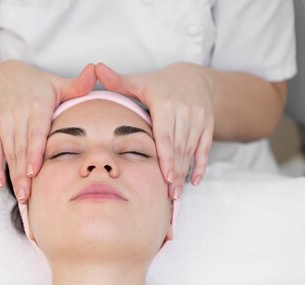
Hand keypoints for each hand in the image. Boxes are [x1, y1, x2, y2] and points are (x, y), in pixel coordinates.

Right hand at [0, 60, 95, 202]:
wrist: (3, 76)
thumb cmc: (38, 85)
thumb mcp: (57, 83)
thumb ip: (77, 85)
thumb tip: (96, 70)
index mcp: (36, 106)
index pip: (35, 132)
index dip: (33, 152)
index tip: (34, 171)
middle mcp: (18, 115)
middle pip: (21, 148)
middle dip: (23, 173)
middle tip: (28, 197)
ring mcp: (4, 123)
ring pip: (8, 152)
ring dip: (13, 175)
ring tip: (21, 196)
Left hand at [95, 62, 214, 199]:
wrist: (196, 78)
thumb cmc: (161, 85)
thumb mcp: (140, 82)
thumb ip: (117, 81)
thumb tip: (95, 67)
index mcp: (165, 104)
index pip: (166, 136)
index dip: (166, 158)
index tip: (165, 178)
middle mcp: (185, 111)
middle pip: (178, 148)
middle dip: (175, 173)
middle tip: (169, 196)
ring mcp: (199, 119)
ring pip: (190, 151)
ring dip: (184, 174)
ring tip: (176, 194)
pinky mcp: (208, 125)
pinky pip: (205, 149)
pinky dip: (200, 166)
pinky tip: (193, 182)